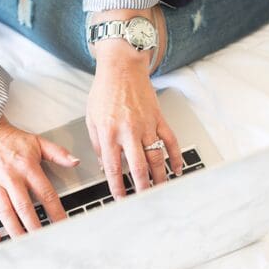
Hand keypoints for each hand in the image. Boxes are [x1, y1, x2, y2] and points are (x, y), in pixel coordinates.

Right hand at [0, 116, 79, 243]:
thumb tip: (75, 160)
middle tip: (44, 239)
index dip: (55, 210)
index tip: (63, 224)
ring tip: (25, 243)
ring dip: (15, 230)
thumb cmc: (12, 140)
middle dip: (35, 226)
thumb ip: (58, 153)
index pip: (46, 193)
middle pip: (24, 206)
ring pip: (5, 212)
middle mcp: (11, 177)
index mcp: (27, 167)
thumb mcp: (38, 142)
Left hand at [86, 40, 183, 198]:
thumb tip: (105, 166)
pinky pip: (171, 141)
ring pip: (157, 157)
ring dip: (160, 177)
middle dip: (142, 188)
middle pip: (138, 167)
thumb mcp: (91, 119)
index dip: (117, 187)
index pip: (113, 168)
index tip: (120, 199)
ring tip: (160, 190)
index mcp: (109, 133)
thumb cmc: (105, 91)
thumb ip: (97, 144)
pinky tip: (177, 169)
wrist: (122, 67)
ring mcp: (146, 125)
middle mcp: (128, 132)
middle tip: (144, 201)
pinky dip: (176, 157)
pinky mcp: (158, 119)